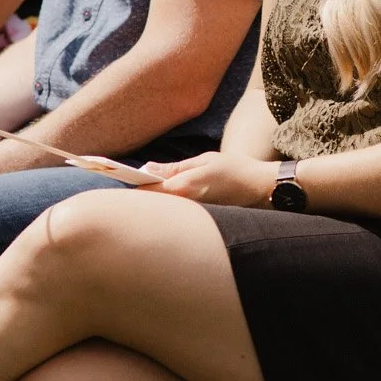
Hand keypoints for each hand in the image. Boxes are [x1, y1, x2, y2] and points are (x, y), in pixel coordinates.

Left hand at [142, 150, 282, 206]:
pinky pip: (177, 216)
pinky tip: (168, 204)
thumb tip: (147, 169)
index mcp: (184, 187)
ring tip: (146, 194)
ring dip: (154, 204)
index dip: (131, 184)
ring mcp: (193, 215)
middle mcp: (186, 205)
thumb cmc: (235, 170)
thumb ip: (174, 168)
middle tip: (130, 184)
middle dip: (140, 196)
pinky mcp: (201, 220)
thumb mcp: (204, 160)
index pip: (147, 190)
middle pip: (153, 205)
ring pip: (164, 212)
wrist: (262, 190)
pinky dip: (168, 209)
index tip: (118, 177)